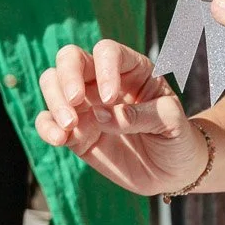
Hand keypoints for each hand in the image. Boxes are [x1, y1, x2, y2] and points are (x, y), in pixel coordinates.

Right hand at [36, 40, 205, 193]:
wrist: (172, 172)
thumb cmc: (177, 139)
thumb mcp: (172, 124)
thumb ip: (142, 115)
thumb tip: (102, 115)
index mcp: (131, 69)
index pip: (107, 51)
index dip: (104, 69)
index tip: (110, 98)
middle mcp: (102, 81)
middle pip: (70, 58)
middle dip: (67, 76)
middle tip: (75, 101)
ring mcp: (85, 105)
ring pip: (52, 83)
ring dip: (55, 101)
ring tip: (70, 126)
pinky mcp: (73, 131)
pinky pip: (47, 120)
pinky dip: (47, 127)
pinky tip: (60, 140)